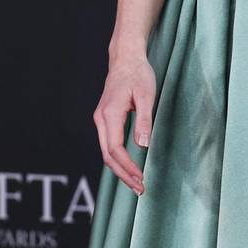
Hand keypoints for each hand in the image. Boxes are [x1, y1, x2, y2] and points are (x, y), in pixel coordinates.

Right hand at [93, 54, 155, 195]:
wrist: (125, 59)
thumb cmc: (138, 74)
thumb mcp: (146, 95)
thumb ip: (144, 120)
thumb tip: (143, 144)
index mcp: (109, 114)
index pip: (115, 149)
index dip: (128, 167)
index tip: (141, 178)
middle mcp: (101, 119)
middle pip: (107, 156)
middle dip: (123, 174)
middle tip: (140, 189)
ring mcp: (101, 120)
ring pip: (106, 152)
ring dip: (120, 169)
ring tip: (136, 182)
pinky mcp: (105, 120)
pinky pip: (108, 145)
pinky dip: (118, 159)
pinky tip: (129, 167)